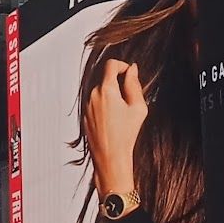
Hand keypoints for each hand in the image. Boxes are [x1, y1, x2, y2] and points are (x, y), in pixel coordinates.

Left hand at [84, 58, 146, 202]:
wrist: (110, 158)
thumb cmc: (126, 135)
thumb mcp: (138, 108)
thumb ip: (134, 85)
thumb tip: (132, 70)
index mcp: (106, 90)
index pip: (111, 64)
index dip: (122, 66)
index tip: (129, 73)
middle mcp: (93, 95)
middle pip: (106, 78)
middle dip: (118, 84)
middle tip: (130, 99)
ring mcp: (87, 105)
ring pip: (100, 91)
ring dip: (111, 96)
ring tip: (121, 114)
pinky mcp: (84, 115)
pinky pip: (95, 103)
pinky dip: (104, 106)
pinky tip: (113, 121)